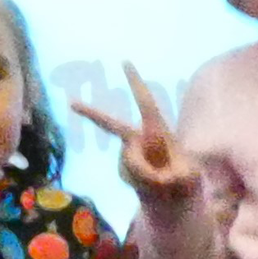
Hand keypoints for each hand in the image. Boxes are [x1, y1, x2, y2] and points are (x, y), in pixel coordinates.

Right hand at [68, 66, 195, 203]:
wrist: (174, 197)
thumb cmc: (186, 180)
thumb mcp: (186, 178)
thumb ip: (167, 174)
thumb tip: (139, 170)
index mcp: (158, 130)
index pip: (146, 102)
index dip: (136, 83)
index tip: (125, 61)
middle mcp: (140, 139)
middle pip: (112, 125)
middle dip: (91, 113)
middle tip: (71, 102)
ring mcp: (129, 152)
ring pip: (131, 164)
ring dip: (148, 177)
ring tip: (164, 183)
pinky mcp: (124, 166)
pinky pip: (129, 175)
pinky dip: (142, 183)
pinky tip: (151, 186)